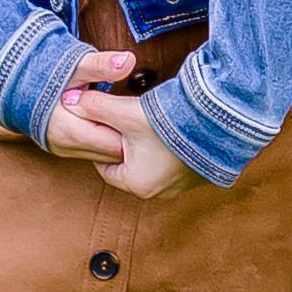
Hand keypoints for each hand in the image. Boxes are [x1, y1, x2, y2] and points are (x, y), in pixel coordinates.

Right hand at [43, 44, 138, 162]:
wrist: (18, 83)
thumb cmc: (49, 72)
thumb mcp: (76, 65)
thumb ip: (102, 65)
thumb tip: (128, 60)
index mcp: (67, 129)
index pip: (114, 144)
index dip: (130, 129)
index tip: (137, 112)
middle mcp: (64, 145)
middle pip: (111, 152)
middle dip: (126, 136)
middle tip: (134, 112)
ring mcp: (62, 149)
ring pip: (103, 155)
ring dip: (115, 138)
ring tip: (122, 115)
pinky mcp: (64, 149)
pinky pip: (93, 152)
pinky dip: (104, 139)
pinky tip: (108, 120)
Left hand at [76, 88, 192, 199]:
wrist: (222, 121)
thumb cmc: (170, 123)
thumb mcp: (125, 112)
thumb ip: (95, 106)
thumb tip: (68, 100)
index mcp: (137, 185)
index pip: (106, 166)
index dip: (103, 142)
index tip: (106, 124)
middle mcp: (160, 192)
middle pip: (130, 165)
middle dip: (126, 143)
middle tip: (128, 120)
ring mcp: (182, 184)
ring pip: (153, 163)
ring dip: (149, 145)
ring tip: (153, 121)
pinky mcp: (200, 173)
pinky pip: (176, 161)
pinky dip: (171, 147)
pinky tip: (175, 128)